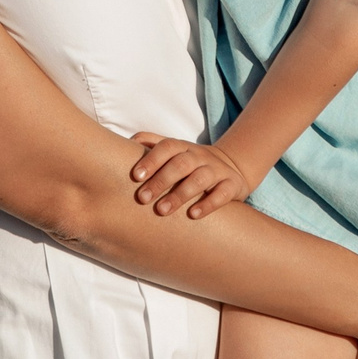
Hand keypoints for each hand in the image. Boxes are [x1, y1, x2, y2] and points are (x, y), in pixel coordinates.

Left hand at [128, 134, 254, 218]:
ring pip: (200, 179)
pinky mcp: (232, 185)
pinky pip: (222, 193)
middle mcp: (200, 156)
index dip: (151, 160)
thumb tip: (124, 143)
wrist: (231, 167)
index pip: (167, 147)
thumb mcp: (175, 152)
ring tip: (162, 210)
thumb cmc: (190, 164)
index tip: (135, 176)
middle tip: (142, 199)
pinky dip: (208, 204)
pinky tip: (193, 215)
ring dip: (180, 194)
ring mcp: (217, 170)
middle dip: (161, 180)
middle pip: (181, 164)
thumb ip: (151, 144)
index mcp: (183, 148)